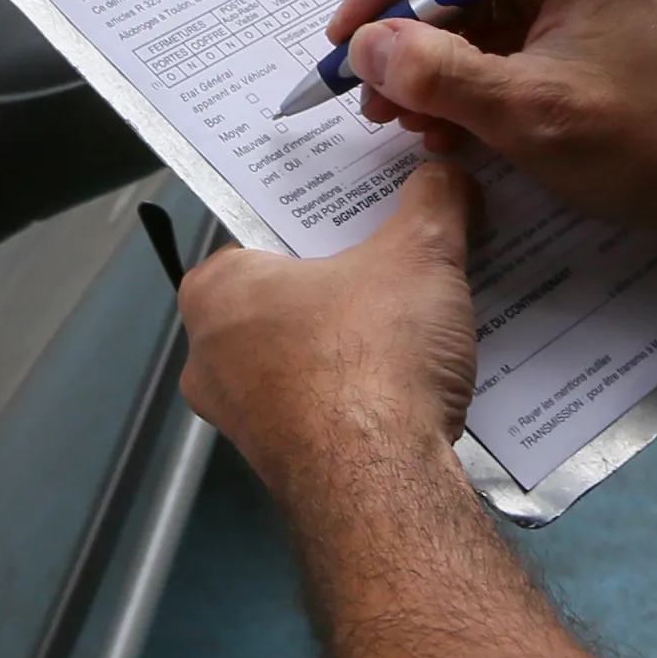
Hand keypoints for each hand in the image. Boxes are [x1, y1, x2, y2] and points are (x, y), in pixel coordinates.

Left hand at [178, 161, 480, 499]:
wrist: (380, 485)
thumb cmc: (374, 355)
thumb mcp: (420, 256)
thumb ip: (433, 203)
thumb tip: (447, 172)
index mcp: (216, 291)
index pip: (264, 240)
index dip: (320, 231)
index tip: (364, 228)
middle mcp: (208, 357)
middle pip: (286, 303)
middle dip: (341, 292)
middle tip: (397, 272)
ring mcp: (238, 421)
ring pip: (303, 363)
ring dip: (353, 351)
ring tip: (416, 330)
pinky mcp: (278, 466)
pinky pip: (321, 415)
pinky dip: (359, 402)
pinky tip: (411, 391)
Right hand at [329, 0, 656, 266]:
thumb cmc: (654, 138)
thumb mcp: (527, 109)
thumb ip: (435, 73)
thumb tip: (364, 47)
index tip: (351, 37)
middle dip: (403, 34)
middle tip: (370, 92)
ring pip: (469, 13)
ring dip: (429, 66)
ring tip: (406, 121)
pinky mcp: (576, 34)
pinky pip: (498, 43)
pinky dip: (465, 83)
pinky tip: (447, 130)